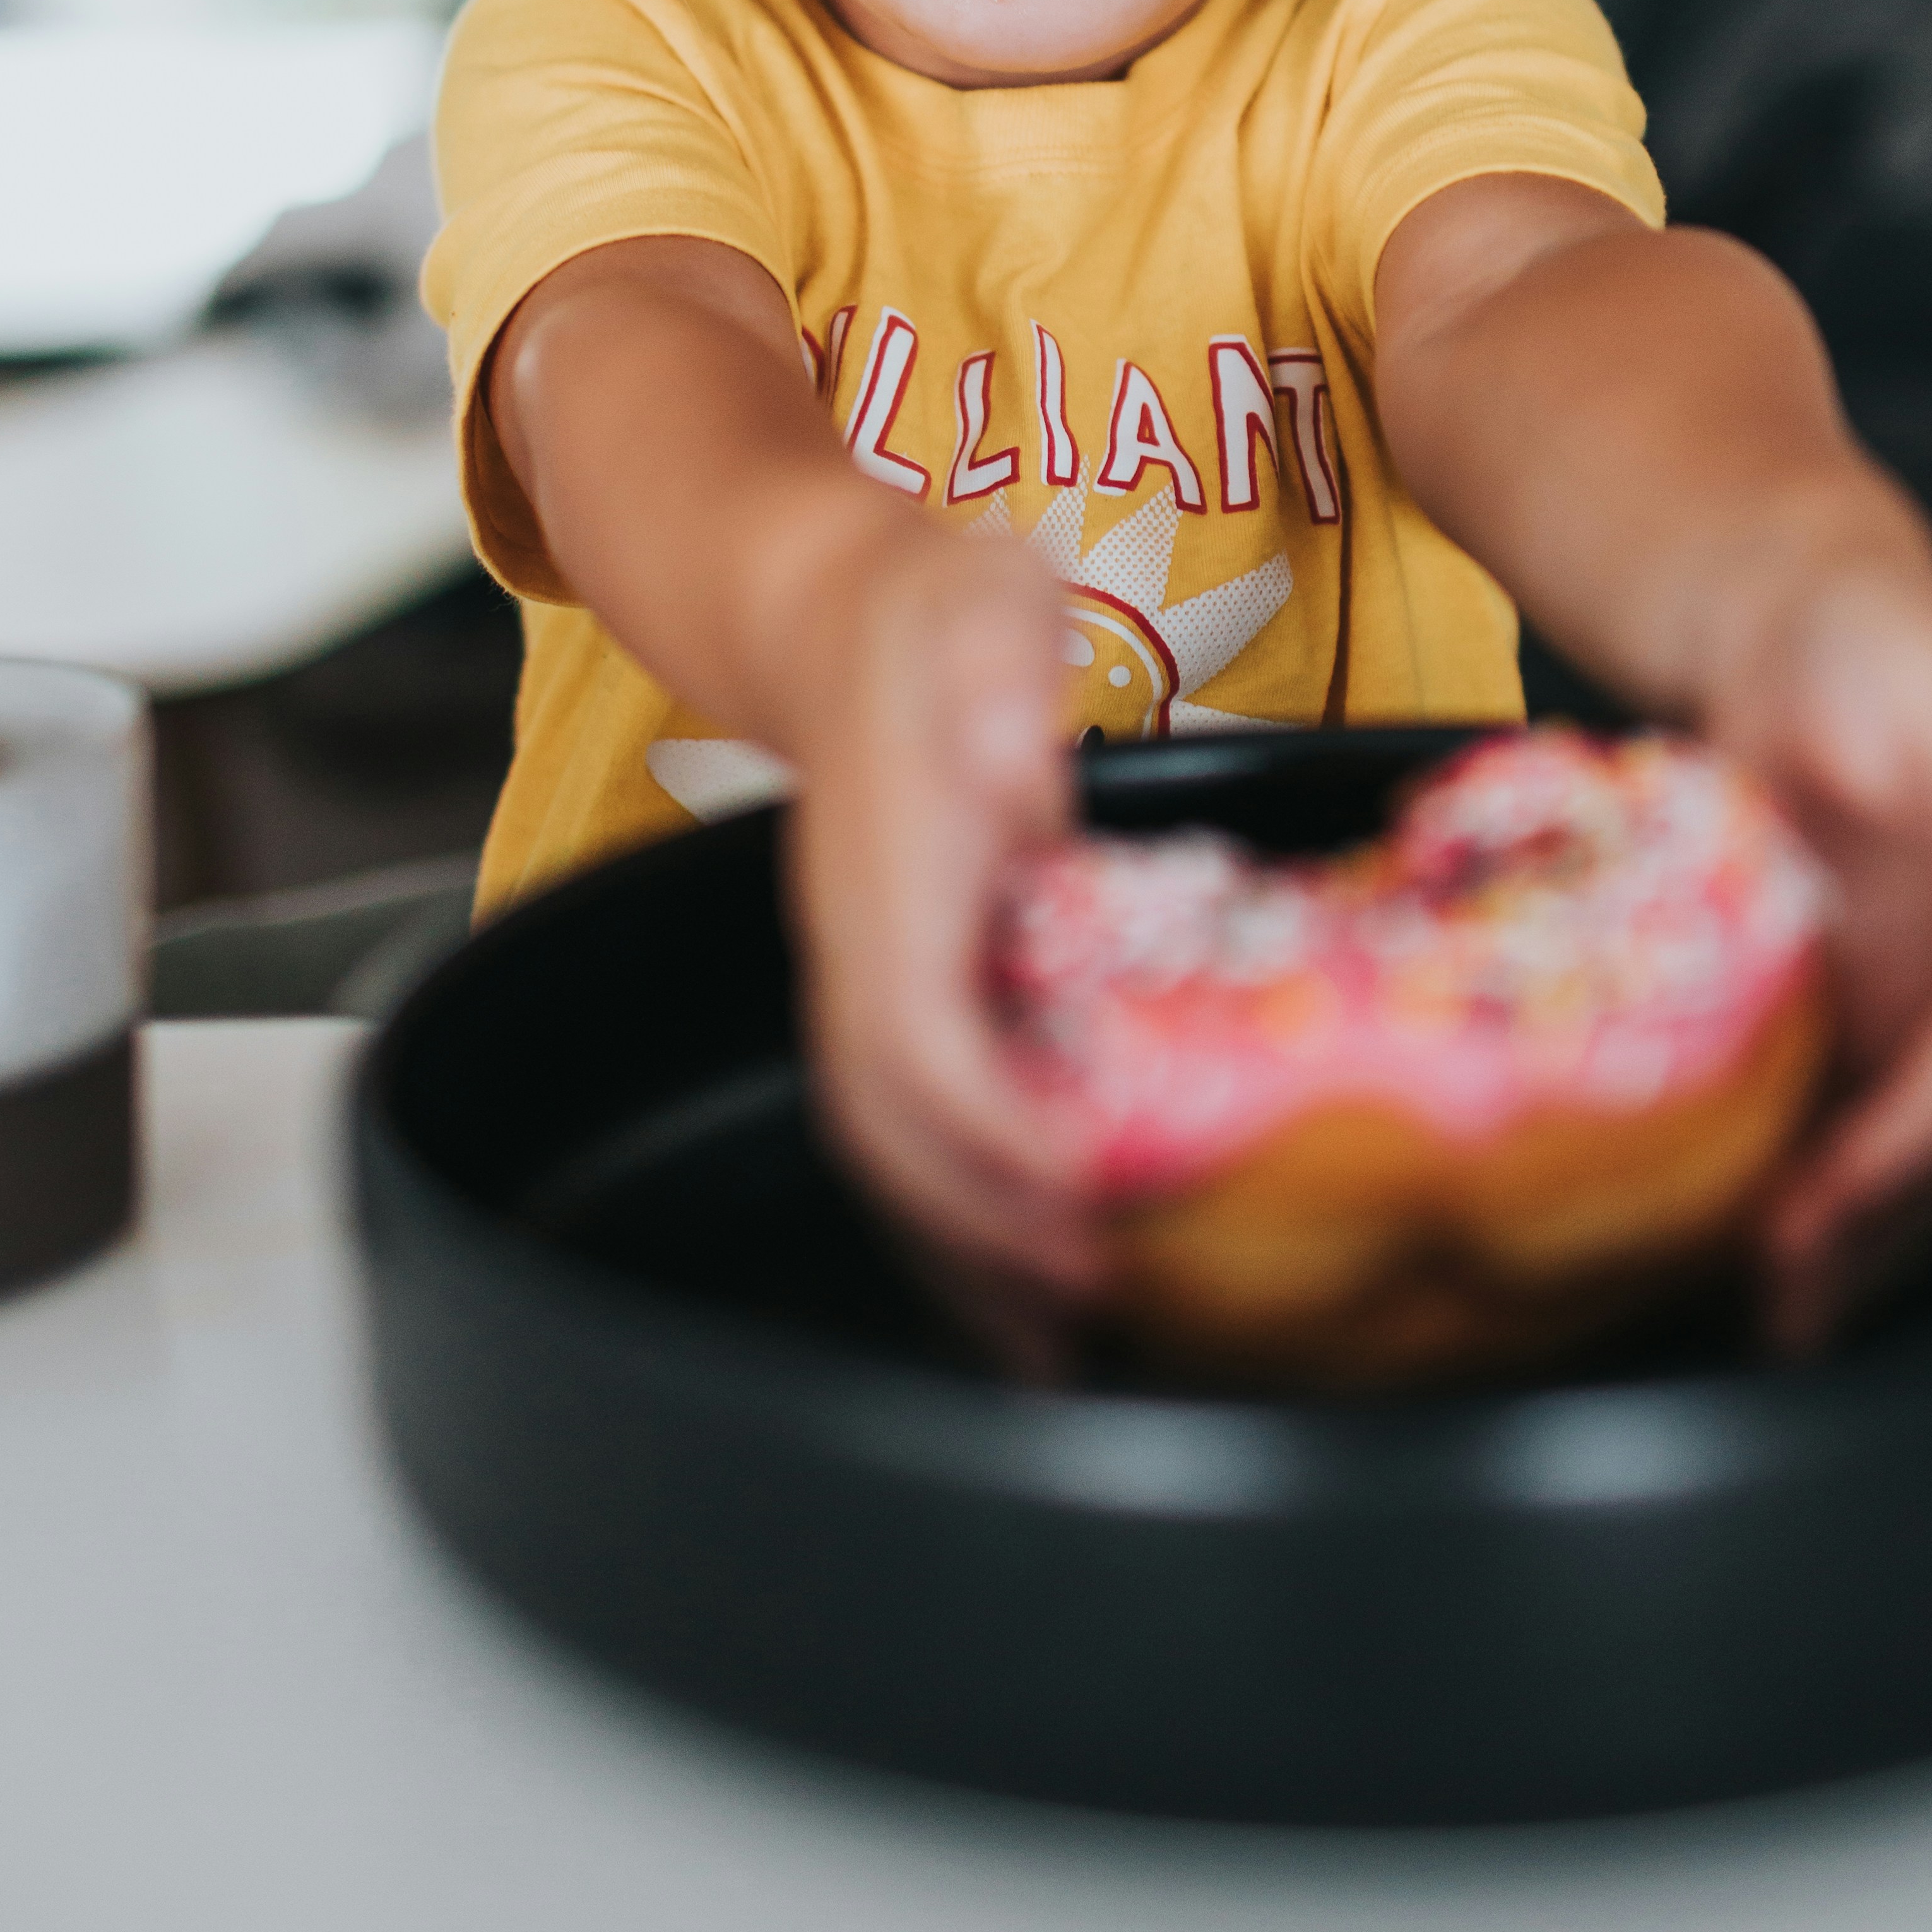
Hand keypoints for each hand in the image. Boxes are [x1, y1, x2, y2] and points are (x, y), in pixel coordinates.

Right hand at [781, 512, 1096, 1292]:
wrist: (837, 610)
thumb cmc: (933, 606)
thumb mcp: (978, 597)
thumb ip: (995, 666)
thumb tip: (1012, 755)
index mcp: (889, 868)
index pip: (917, 1034)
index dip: (990, 1129)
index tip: (1083, 1195)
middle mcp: (861, 941)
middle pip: (887, 1124)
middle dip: (978, 1233)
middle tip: (1093, 1307)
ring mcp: (870, 971)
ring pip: (887, 1140)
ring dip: (964, 1245)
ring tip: (1061, 1334)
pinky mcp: (900, 985)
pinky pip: (916, 1118)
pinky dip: (967, 1203)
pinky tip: (1041, 1256)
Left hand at [1695, 540, 1931, 1350]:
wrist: (1810, 632)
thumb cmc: (1869, 642)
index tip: (1853, 1183)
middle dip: (1895, 1209)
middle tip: (1788, 1278)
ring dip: (1871, 1234)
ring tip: (1780, 1301)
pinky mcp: (1928, 1020)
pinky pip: (1901, 1129)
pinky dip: (1848, 1199)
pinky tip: (1783, 1255)